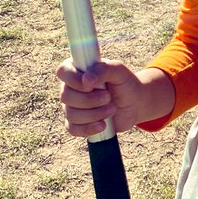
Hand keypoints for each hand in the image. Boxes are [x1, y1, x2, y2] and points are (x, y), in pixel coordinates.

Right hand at [56, 59, 172, 136]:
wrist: (134, 103)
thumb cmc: (124, 83)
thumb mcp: (118, 71)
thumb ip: (103, 69)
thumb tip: (86, 80)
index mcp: (77, 69)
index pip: (63, 71)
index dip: (74, 79)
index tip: (91, 84)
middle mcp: (71, 87)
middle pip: (66, 96)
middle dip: (90, 99)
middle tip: (108, 97)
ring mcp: (72, 107)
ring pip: (71, 114)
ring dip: (94, 114)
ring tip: (112, 108)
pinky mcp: (77, 123)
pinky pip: (73, 129)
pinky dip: (89, 128)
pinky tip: (103, 125)